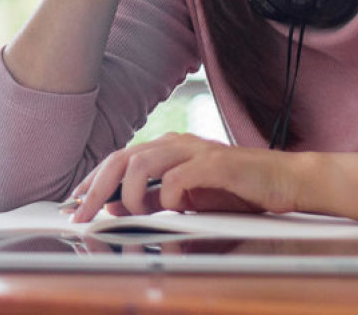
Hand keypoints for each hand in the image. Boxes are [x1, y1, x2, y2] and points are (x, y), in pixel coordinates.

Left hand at [67, 132, 302, 223]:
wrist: (283, 180)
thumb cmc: (236, 190)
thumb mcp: (186, 199)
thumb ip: (154, 200)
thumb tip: (115, 206)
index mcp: (166, 150)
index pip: (118, 160)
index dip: (93, 180)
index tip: (74, 202)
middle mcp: (176, 144)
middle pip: (122, 158)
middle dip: (97, 188)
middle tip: (82, 214)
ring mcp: (194, 151)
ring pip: (142, 162)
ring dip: (129, 193)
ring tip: (131, 214)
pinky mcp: (215, 163)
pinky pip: (179, 176)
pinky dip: (168, 195)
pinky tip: (173, 209)